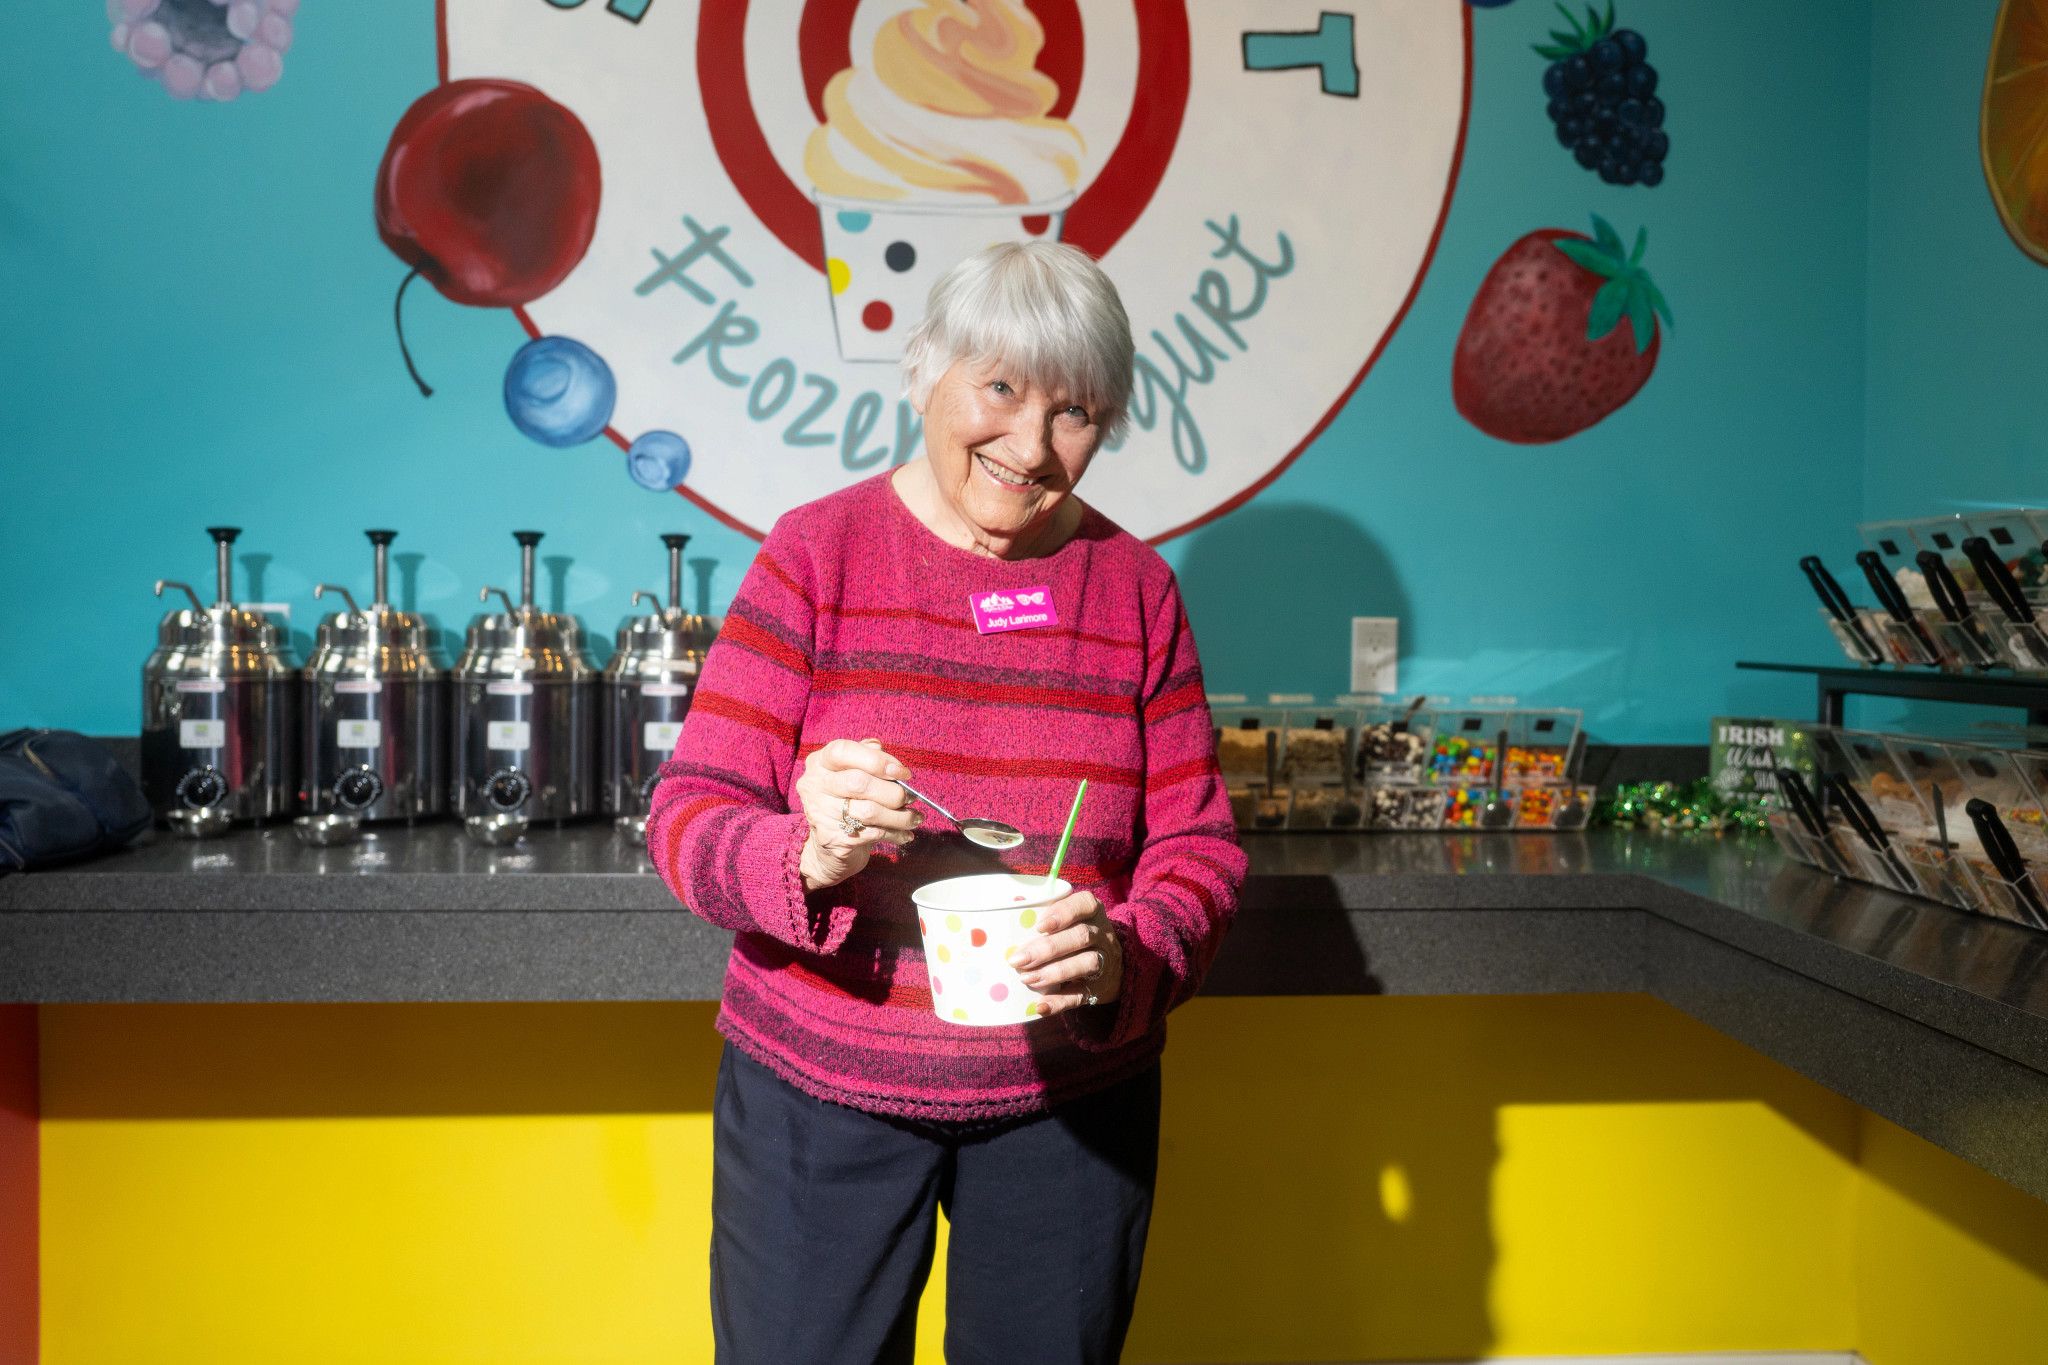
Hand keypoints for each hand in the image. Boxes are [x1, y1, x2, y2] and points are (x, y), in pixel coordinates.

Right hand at [794, 739, 921, 890]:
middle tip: (910, 797)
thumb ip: (869, 759)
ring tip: (915, 818)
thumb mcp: (851, 773)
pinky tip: (905, 834)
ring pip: (869, 812)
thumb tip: (893, 765)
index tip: (902, 773)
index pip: (842, 752)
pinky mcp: (833, 839)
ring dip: (900, 816)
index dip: (877, 760)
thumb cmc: (846, 799)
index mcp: (819, 763)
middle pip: (858, 783)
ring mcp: (821, 814)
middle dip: (892, 792)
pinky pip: (873, 833)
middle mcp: (815, 786)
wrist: (826, 845)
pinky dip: (896, 834)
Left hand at [1008, 890, 1121, 1014]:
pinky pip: (1082, 995)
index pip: (1084, 904)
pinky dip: (1060, 1002)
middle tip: (1019, 959)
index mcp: (1092, 911)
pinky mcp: (1099, 989)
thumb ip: (1042, 911)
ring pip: (1086, 963)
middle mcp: (1102, 934)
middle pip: (1081, 936)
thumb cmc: (1075, 935)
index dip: (1063, 913)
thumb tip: (1016, 900)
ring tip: (1027, 979)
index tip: (1038, 926)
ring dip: (1054, 972)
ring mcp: (1105, 961)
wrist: (1110, 969)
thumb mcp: (1068, 920)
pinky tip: (1041, 1006)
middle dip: (1047, 948)